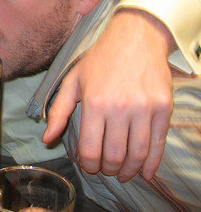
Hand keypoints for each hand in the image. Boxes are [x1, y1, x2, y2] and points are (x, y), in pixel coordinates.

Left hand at [43, 9, 173, 181]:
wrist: (135, 37)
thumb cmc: (100, 60)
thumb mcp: (72, 81)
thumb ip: (58, 111)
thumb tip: (47, 139)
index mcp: (94, 103)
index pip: (90, 149)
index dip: (88, 165)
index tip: (88, 166)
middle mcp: (120, 108)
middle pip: (114, 156)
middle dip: (107, 170)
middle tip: (104, 170)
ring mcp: (144, 109)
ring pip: (137, 154)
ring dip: (128, 170)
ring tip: (121, 173)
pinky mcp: (164, 108)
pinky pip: (158, 144)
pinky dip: (152, 164)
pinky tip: (145, 172)